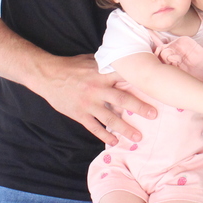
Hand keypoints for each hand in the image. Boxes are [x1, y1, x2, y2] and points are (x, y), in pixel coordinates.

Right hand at [32, 54, 156, 144]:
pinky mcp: (79, 114)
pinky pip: (94, 127)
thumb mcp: (90, 60)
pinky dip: (105, 135)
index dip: (140, 82)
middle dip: (139, 108)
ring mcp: (88, 103)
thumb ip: (106, 64)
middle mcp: (97, 88)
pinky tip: (115, 141)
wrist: (47, 75)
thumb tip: (124, 61)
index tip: (155, 88)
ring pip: (110, 118)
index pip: (125, 77)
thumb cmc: (71, 66)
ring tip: (138, 137)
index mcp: (101, 73)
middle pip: (122, 99)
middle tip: (154, 114)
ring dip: (125, 128)